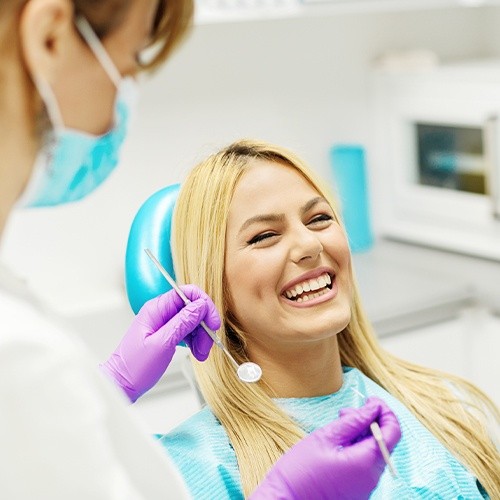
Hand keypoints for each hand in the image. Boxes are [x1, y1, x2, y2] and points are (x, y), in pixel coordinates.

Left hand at [100, 285, 219, 402]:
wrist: (121, 385)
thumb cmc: (134, 367)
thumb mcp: (163, 344)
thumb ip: (182, 323)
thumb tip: (200, 306)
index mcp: (156, 309)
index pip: (187, 293)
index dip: (204, 305)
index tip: (212, 322)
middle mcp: (161, 312)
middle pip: (193, 308)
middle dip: (204, 325)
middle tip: (208, 344)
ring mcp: (164, 323)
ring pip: (192, 321)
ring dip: (201, 336)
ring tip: (201, 354)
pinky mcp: (167, 334)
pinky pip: (187, 331)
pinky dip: (195, 341)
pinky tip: (197, 353)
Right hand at [250, 397, 401, 499]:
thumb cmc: (300, 471)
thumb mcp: (325, 438)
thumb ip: (352, 422)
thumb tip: (372, 408)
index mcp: (366, 462)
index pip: (392, 432)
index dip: (385, 411)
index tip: (370, 400)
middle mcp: (371, 477)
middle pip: (385, 442)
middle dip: (371, 420)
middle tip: (346, 411)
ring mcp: (365, 487)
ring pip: (374, 452)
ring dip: (363, 434)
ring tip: (339, 425)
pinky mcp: (356, 491)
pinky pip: (365, 464)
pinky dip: (358, 448)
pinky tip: (338, 442)